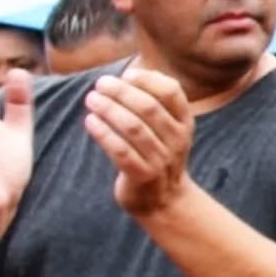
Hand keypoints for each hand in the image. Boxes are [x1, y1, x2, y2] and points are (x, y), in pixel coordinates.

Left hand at [84, 71, 192, 218]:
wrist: (165, 200)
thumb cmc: (159, 155)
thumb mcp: (168, 129)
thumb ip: (154, 104)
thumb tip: (125, 77)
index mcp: (185, 122)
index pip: (172, 91)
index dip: (148, 79)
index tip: (126, 75)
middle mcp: (177, 139)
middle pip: (149, 107)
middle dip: (121, 92)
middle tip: (100, 84)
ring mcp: (161, 159)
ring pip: (133, 128)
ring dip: (109, 110)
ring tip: (91, 99)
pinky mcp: (142, 175)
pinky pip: (120, 151)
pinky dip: (104, 134)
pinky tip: (90, 122)